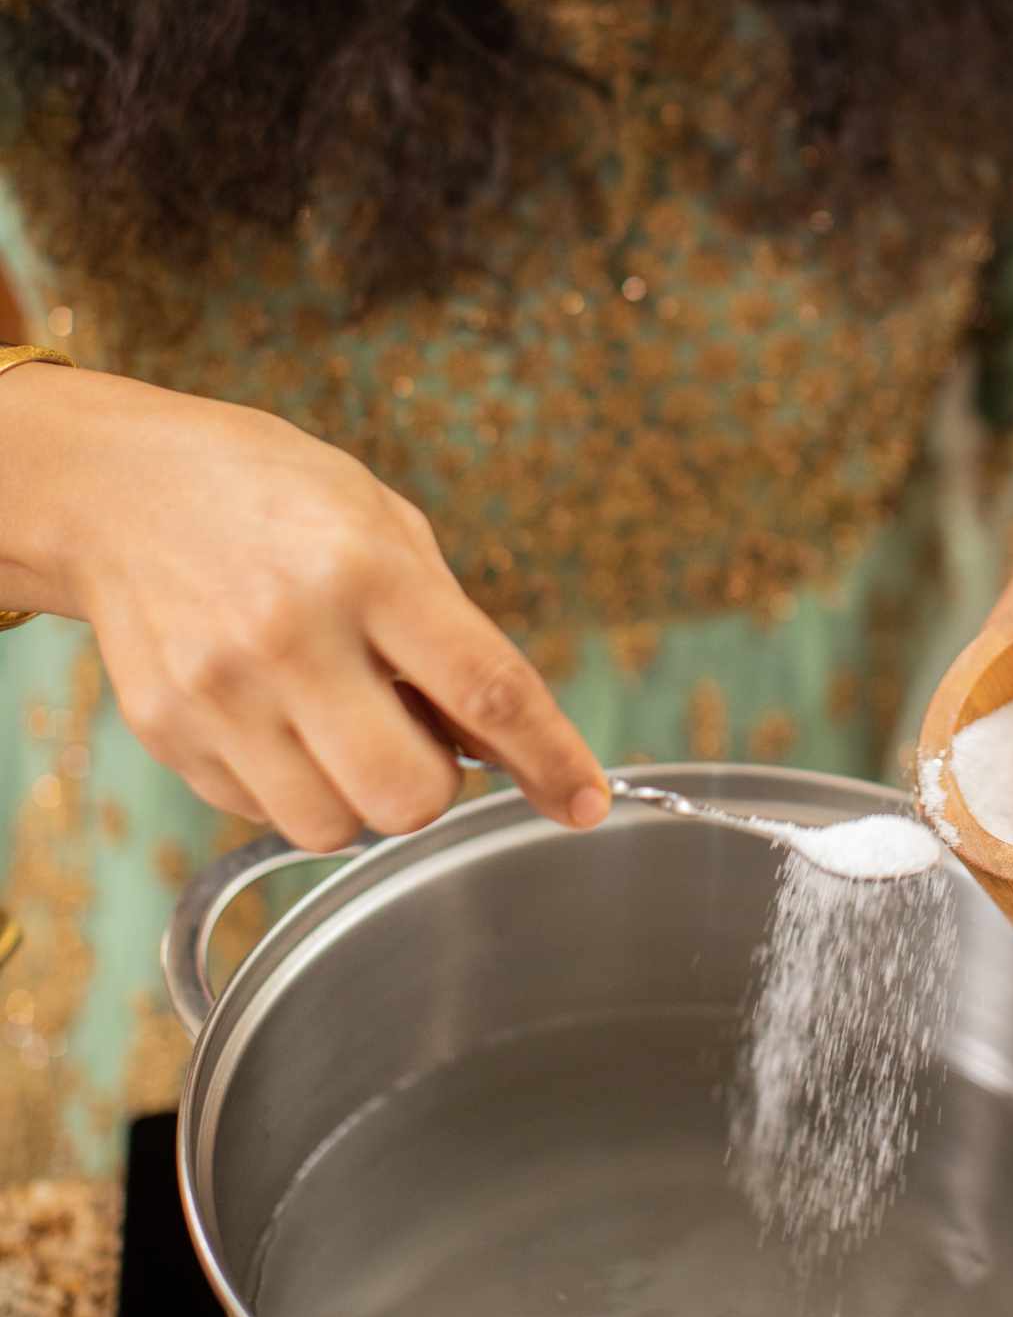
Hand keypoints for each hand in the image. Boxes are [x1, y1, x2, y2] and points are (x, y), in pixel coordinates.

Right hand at [15, 364, 610, 850]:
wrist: (123, 489)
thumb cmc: (272, 496)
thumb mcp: (382, 522)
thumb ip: (447, 627)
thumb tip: (505, 740)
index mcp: (367, 568)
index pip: (487, 688)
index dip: (550, 756)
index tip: (584, 800)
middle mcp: (293, 636)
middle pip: (410, 794)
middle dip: (435, 784)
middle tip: (417, 734)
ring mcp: (222, 693)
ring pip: (335, 828)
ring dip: (362, 797)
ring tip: (341, 724)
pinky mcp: (169, 734)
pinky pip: (265, 816)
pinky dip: (294, 788)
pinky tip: (279, 717)